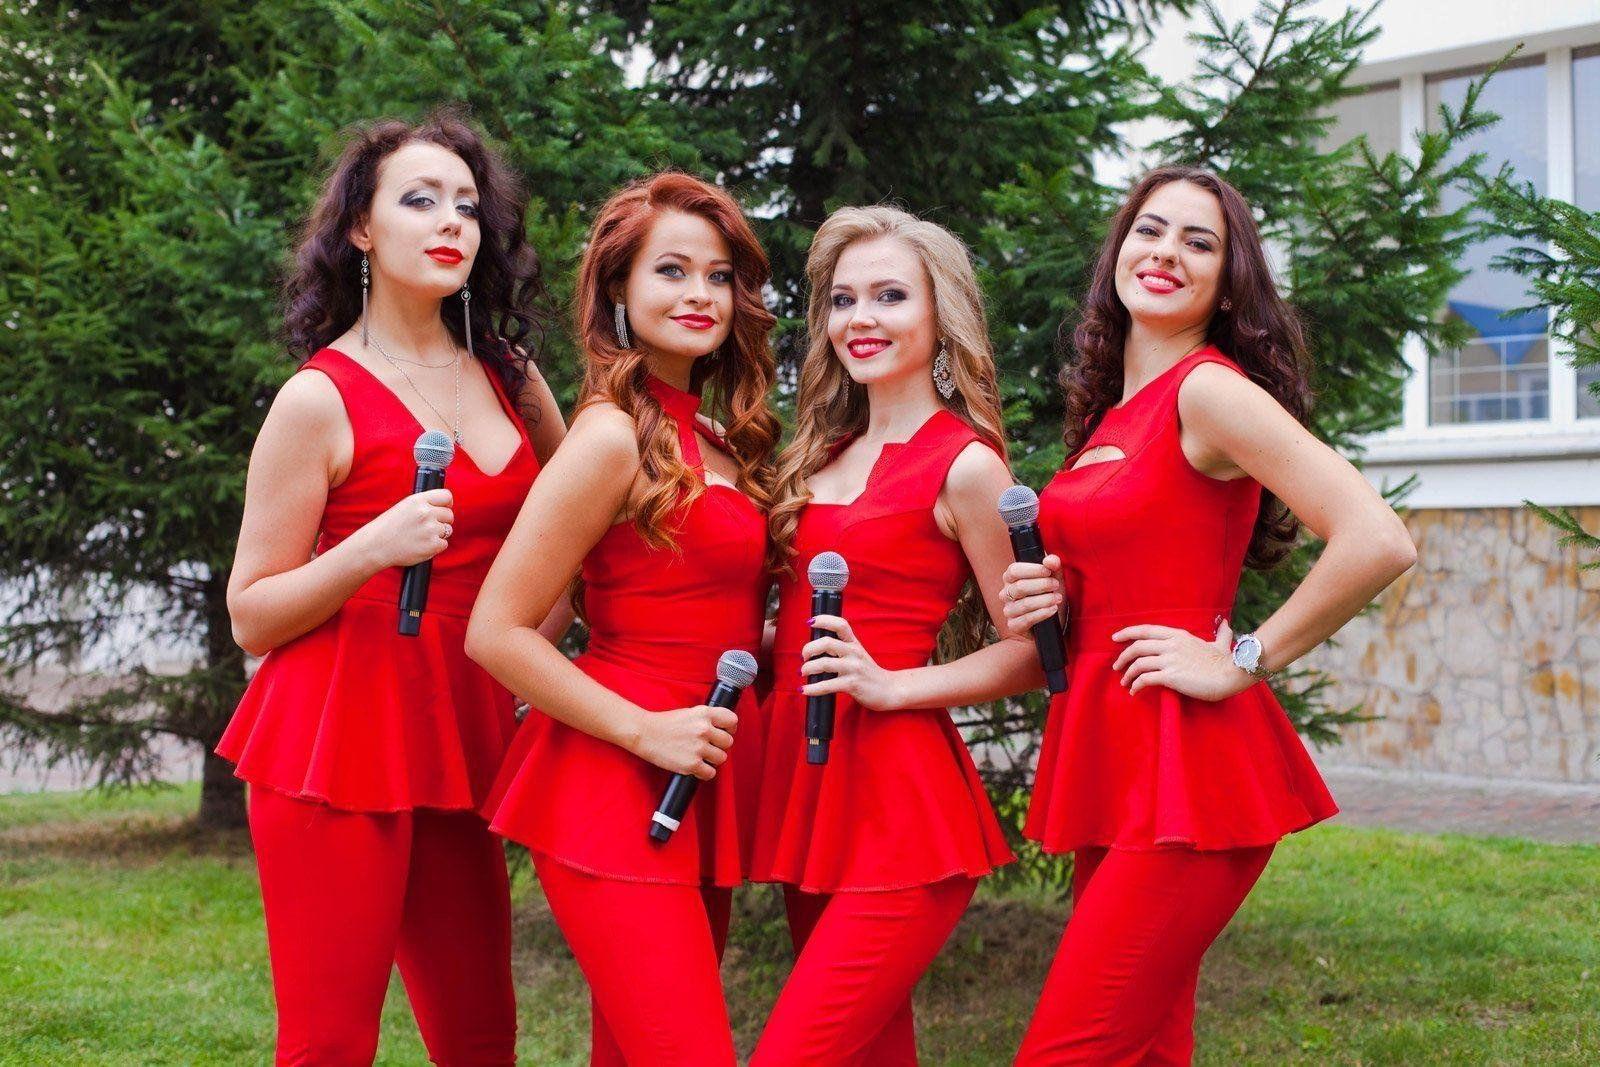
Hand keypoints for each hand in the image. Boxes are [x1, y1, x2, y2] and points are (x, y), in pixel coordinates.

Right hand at [359, 488, 454, 568]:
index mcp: (418, 500)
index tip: (444, 508)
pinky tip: (421, 545)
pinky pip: (444, 544)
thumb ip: (423, 505)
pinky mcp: (432, 545)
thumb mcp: (404, 507)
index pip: (446, 496)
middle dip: (442, 521)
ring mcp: (430, 529)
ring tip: (421, 537)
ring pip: (447, 530)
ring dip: (438, 534)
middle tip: (428, 527)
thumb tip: (443, 506)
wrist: (375, 546)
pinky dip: (435, 546)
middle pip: (449, 515)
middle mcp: (426, 513)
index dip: (447, 504)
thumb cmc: (388, 528)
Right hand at [631, 704, 737, 779]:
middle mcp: (703, 729)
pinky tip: (696, 767)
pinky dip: (704, 773)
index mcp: (704, 713)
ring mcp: (698, 747)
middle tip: (709, 747)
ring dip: (712, 760)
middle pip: (728, 742)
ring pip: (721, 758)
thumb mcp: (689, 712)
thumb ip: (706, 719)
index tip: (725, 732)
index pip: (732, 720)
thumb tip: (722, 729)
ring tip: (700, 757)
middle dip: (719, 746)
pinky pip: (710, 773)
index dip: (730, 728)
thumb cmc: (665, 723)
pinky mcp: (692, 764)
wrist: (645, 733)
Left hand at [800, 615, 903, 710]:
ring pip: (825, 663)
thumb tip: (816, 648)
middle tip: (804, 657)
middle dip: (809, 649)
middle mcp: (854, 653)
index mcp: (854, 643)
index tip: (810, 622)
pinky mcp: (853, 684)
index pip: (840, 624)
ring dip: (808, 668)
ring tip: (803, 673)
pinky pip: (828, 685)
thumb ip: (841, 649)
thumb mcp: (858, 655)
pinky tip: (806, 690)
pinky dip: (813, 688)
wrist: (889, 690)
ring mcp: (854, 668)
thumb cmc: (869, 673)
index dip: (824, 620)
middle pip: (827, 642)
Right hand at [1000, 555, 1064, 638]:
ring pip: (1024, 604)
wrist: (1053, 620)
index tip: (1048, 571)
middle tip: (1056, 586)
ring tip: (1058, 598)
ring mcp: (1008, 610)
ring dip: (1044, 600)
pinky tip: (1053, 610)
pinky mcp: (1014, 625)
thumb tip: (1050, 560)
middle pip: (1020, 587)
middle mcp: (1006, 593)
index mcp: (1010, 578)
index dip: (1032, 570)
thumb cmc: (1050, 595)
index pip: (1014, 570)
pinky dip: (1042, 613)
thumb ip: (1053, 566)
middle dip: (1042, 585)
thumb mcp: (1054, 578)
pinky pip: (1026, 619)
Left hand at [1110, 619, 1253, 700]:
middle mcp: (1171, 645)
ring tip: (1124, 682)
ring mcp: (1170, 660)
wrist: (1232, 674)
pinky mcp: (1171, 676)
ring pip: (1138, 663)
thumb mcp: (1221, 643)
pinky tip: (1134, 691)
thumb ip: (1220, 634)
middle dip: (1123, 657)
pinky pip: (1146, 679)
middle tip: (1116, 666)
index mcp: (1178, 635)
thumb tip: (1226, 624)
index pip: (1146, 630)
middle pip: (1137, 646)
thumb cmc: (1226, 661)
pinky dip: (1136, 685)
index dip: (1128, 633)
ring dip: (1127, 674)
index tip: (1115, 638)